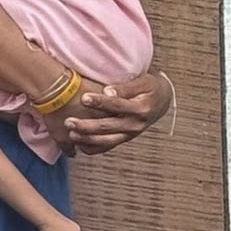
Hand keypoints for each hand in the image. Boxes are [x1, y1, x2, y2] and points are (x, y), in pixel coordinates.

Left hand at [59, 69, 173, 154]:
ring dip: (87, 139)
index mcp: (140, 108)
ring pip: (106, 140)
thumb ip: (125, 88)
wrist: (162, 101)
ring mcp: (130, 135)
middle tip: (69, 122)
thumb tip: (107, 91)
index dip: (100, 102)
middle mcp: (135, 124)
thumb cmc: (149, 87)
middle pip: (108, 126)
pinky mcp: (124, 139)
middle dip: (86, 125)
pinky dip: (93, 148)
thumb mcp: (143, 82)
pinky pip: (107, 147)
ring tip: (71, 135)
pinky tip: (78, 146)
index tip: (83, 98)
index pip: (117, 105)